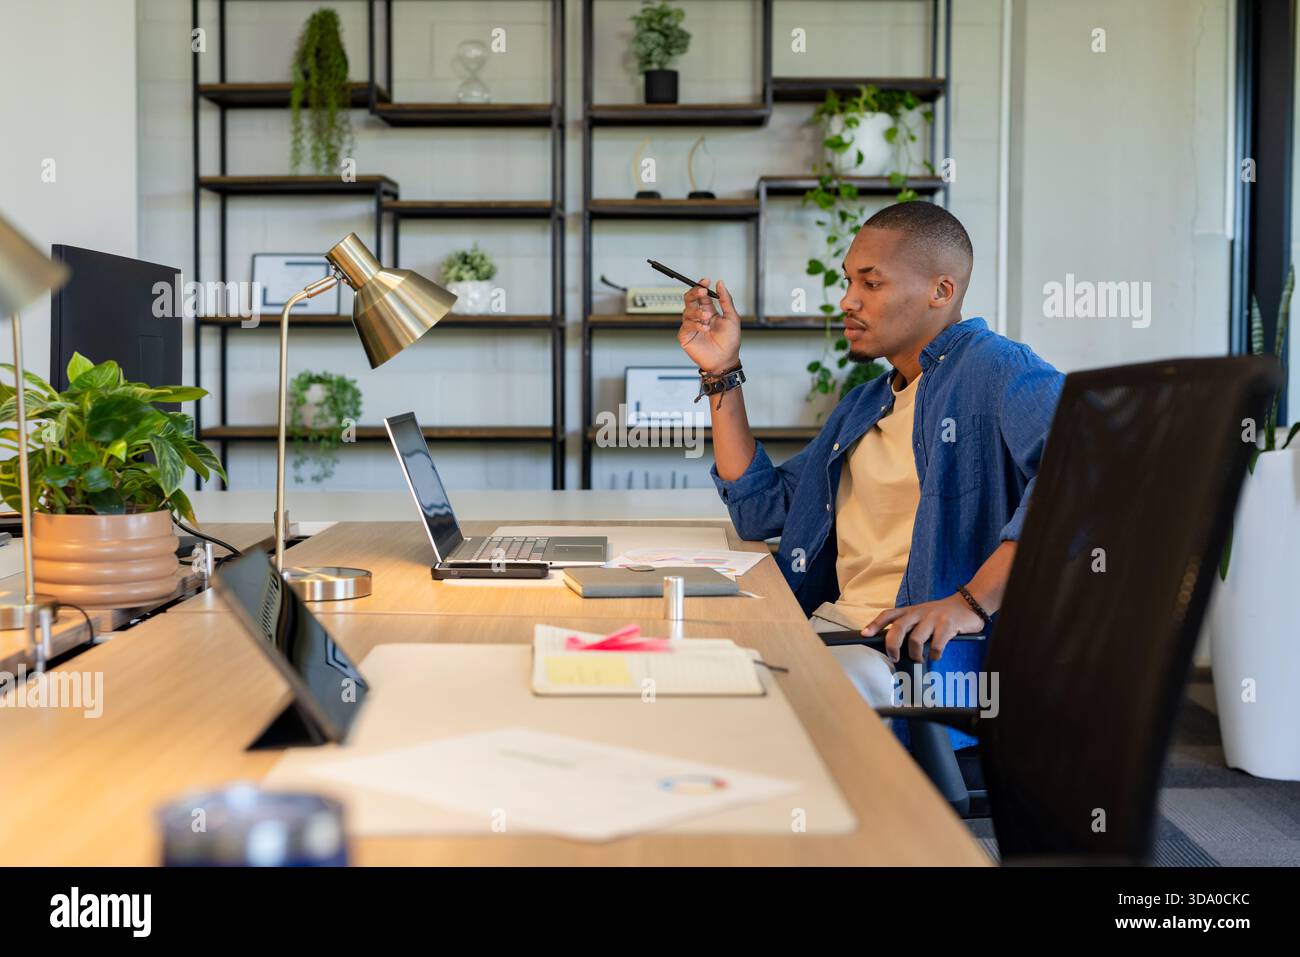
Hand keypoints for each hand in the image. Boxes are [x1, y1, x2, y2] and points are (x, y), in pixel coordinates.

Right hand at [677, 277, 740, 374]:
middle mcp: (698, 317)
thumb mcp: (732, 317)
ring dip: (698, 311)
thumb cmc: (730, 341)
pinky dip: (696, 324)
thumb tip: (720, 283)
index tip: (706, 281)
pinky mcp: (685, 336)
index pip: (700, 295)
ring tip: (708, 317)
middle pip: (689, 299)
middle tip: (703, 292)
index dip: (701, 286)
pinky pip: (686, 325)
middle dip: (695, 293)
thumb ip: (726, 300)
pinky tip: (705, 328)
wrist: (726, 360)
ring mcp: (691, 326)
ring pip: (687, 311)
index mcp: (708, 311)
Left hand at [863, 594, 983, 662]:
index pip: (888, 615)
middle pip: (898, 628)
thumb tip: (893, 646)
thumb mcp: (922, 614)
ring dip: (915, 654)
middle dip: (892, 646)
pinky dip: (934, 655)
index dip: (875, 625)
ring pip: (915, 639)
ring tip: (919, 658)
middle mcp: (919, 612)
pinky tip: (936, 655)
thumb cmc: (941, 614)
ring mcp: (933, 618)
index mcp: (910, 610)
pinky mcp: (948, 625)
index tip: (864, 634)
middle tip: (894, 657)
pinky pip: (936, 645)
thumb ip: (909, 625)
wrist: (969, 603)